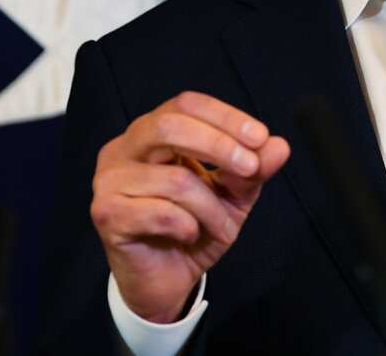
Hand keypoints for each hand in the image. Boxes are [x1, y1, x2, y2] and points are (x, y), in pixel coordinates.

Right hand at [90, 91, 289, 322]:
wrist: (166, 281)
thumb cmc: (193, 228)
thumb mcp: (233, 196)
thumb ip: (252, 169)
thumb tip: (279, 145)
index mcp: (151, 133)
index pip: (186, 104)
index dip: (225, 117)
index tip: (260, 137)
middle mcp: (123, 148)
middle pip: (170, 125)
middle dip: (218, 145)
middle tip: (251, 168)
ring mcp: (109, 180)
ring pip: (175, 179)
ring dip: (211, 207)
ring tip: (222, 226)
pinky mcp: (106, 214)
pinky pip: (160, 212)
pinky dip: (188, 226)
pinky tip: (188, 236)